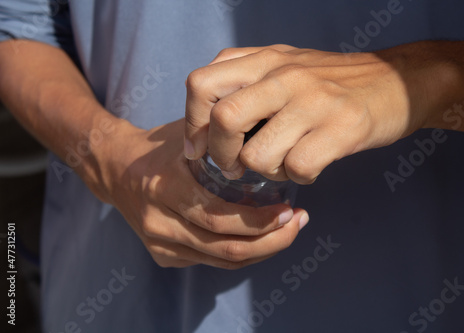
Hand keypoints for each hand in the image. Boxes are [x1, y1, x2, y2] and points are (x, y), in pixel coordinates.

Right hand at [88, 118, 307, 268]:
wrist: (116, 168)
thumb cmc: (161, 147)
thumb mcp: (190, 134)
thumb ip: (225, 140)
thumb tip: (275, 144)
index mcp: (165, 188)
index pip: (219, 218)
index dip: (260, 222)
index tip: (291, 210)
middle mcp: (159, 223)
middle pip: (225, 249)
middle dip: (271, 241)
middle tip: (298, 223)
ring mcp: (159, 244)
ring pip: (221, 261)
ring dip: (262, 251)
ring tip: (288, 231)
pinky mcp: (163, 256)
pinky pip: (211, 262)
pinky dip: (242, 254)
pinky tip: (262, 238)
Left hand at [184, 43, 463, 182]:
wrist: (398, 80)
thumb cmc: (332, 81)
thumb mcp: (285, 65)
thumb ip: (244, 81)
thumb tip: (203, 124)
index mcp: (265, 59)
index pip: (201, 84)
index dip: (193, 123)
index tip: (199, 149)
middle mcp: (285, 76)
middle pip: (224, 119)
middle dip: (221, 155)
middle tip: (233, 167)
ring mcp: (314, 101)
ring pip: (258, 154)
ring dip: (265, 170)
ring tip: (283, 162)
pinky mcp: (342, 128)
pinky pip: (297, 168)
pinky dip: (297, 177)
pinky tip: (310, 165)